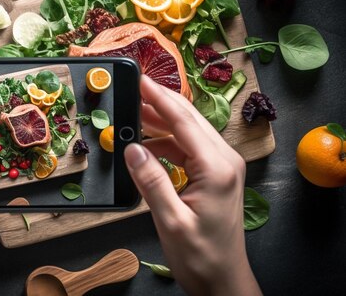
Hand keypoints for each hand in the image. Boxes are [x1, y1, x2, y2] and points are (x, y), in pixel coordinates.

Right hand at [124, 76, 260, 295]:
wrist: (223, 280)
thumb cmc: (201, 256)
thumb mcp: (171, 221)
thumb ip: (151, 182)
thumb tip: (132, 148)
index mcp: (217, 168)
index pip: (183, 122)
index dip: (159, 99)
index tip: (140, 80)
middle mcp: (224, 161)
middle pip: (189, 120)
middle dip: (160, 103)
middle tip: (133, 89)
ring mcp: (222, 167)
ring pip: (188, 133)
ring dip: (161, 122)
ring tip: (134, 113)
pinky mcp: (215, 175)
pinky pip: (188, 149)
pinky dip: (166, 142)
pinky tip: (147, 144)